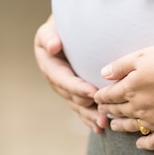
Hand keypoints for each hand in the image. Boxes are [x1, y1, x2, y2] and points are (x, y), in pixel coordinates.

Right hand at [34, 15, 108, 132]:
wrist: (62, 30)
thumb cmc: (58, 27)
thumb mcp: (49, 29)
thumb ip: (49, 36)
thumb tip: (53, 46)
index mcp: (49, 66)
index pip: (64, 80)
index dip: (78, 87)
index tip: (93, 92)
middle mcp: (56, 80)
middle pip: (72, 97)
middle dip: (88, 106)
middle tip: (104, 113)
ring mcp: (65, 88)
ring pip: (78, 105)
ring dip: (90, 115)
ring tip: (104, 124)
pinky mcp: (74, 91)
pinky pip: (81, 106)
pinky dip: (89, 117)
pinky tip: (100, 128)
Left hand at [94, 45, 153, 149]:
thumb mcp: (143, 55)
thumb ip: (121, 65)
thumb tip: (103, 74)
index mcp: (131, 88)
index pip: (110, 95)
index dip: (102, 96)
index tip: (96, 97)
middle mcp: (139, 107)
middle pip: (119, 110)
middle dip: (108, 109)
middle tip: (103, 110)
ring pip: (132, 126)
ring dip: (121, 126)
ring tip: (114, 127)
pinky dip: (145, 144)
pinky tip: (140, 144)